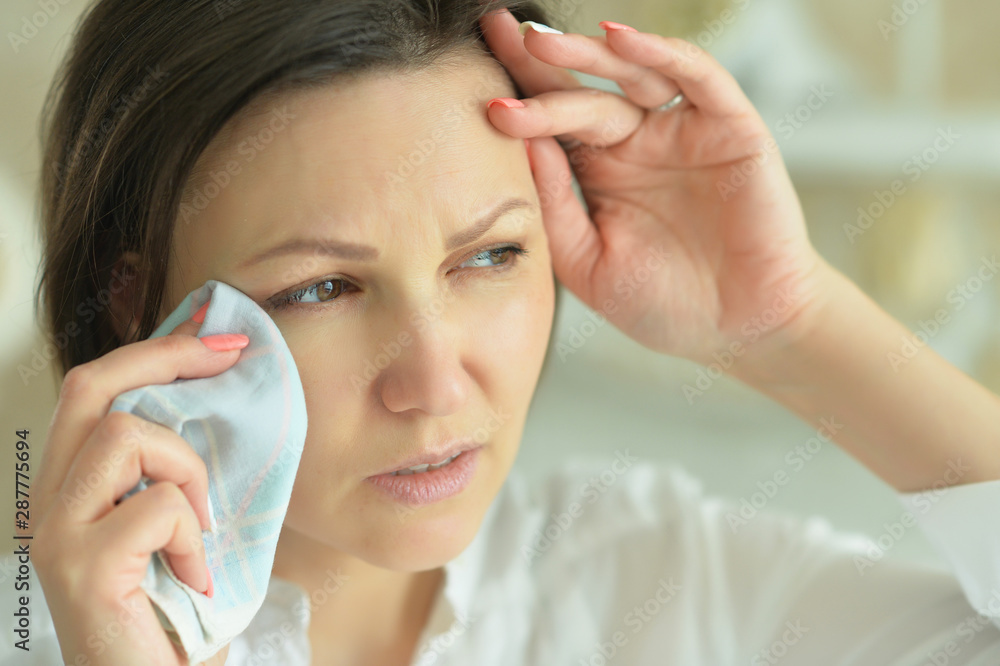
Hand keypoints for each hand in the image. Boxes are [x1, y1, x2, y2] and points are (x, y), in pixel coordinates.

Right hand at [29, 299, 245, 664]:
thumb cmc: (171, 612)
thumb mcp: (175, 524)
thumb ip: (174, 469)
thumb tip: (223, 395)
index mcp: (73, 487)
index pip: (95, 388)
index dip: (155, 347)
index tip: (212, 330)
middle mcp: (50, 502)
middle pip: (93, 386)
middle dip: (169, 355)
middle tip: (229, 353)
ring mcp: (59, 533)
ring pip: (128, 435)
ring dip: (187, 470)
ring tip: (200, 526)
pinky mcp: (84, 568)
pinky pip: (158, 506)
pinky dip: (194, 535)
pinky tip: (194, 572)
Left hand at [479, 9, 829, 365]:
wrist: (739, 332)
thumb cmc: (666, 305)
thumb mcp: (588, 263)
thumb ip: (555, 206)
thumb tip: (522, 146)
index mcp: (600, 173)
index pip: (553, 124)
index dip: (518, 97)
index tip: (474, 80)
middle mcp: (637, 144)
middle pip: (582, 90)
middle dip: (539, 64)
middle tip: (497, 32)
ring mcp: (682, 132)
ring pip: (630, 75)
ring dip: (587, 53)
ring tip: (540, 40)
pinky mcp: (729, 127)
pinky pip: (695, 77)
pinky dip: (660, 54)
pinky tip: (619, 39)